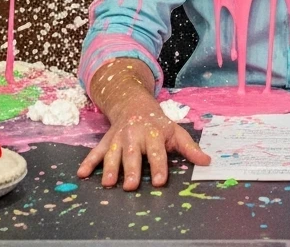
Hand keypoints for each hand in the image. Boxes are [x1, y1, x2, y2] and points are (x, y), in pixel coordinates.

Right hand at [78, 103, 210, 189]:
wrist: (134, 103)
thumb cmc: (158, 123)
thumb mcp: (176, 131)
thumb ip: (190, 148)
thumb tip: (207, 161)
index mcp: (154, 134)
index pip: (158, 153)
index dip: (159, 167)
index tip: (160, 182)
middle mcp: (135, 135)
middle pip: (133, 154)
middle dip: (131, 170)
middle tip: (130, 186)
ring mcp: (119, 137)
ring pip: (114, 153)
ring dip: (110, 168)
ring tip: (108, 183)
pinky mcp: (107, 139)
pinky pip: (96, 151)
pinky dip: (88, 162)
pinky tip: (82, 173)